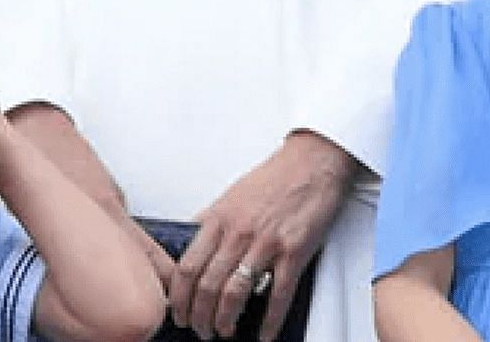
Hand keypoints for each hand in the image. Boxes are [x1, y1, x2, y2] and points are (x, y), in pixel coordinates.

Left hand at [170, 131, 353, 340]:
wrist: (311, 164)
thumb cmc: (273, 179)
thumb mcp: (229, 196)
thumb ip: (209, 222)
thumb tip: (190, 242)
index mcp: (218, 219)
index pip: (187, 266)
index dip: (179, 296)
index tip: (178, 310)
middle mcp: (238, 232)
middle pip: (207, 285)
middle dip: (199, 315)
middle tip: (199, 329)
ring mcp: (266, 243)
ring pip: (236, 293)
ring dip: (226, 320)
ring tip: (224, 331)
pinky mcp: (294, 252)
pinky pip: (278, 294)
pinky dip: (269, 320)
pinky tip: (264, 332)